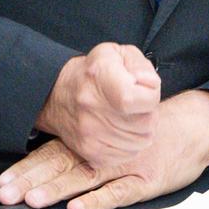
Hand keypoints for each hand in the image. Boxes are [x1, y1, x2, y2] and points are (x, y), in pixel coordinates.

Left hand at [0, 90, 208, 208]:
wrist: (194, 126)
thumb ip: (87, 140)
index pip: (53, 152)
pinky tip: (77, 207)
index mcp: (95, 138)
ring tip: (33, 199)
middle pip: (62, 165)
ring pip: (84, 178)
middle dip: (31, 180)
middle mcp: (105, 150)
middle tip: (6, 193)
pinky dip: (97, 200)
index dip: (27, 166)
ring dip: (57, 189)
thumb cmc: (152, 128)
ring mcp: (125, 165)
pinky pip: (118, 192)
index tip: (3, 179)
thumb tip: (48, 158)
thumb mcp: (118, 128)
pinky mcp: (145, 181)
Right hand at [34, 43, 161, 167]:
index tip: (143, 88)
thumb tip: (150, 85)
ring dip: (141, 129)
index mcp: (99, 77)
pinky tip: (119, 129)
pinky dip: (131, 143)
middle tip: (135, 103)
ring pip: (142, 141)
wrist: (57, 96)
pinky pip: (129, 155)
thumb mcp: (117, 54)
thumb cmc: (94, 73)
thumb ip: (140, 65)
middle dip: (148, 111)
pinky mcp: (93, 154)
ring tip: (126, 115)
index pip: (136, 99)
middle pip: (146, 122)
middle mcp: (91, 108)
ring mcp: (91, 136)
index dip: (150, 94)